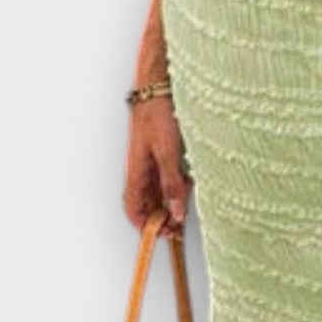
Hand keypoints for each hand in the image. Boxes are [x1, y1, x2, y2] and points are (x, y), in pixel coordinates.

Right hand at [125, 95, 192, 235]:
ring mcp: (151, 160)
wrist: (159, 85)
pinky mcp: (162, 152)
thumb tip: (176, 213)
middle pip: (146, 204)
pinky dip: (175, 189)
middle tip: (177, 230)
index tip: (159, 236)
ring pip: (156, 192)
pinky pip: (166, 178)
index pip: (133, 208)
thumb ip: (172, 183)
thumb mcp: (168, 152)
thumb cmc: (158, 113)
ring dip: (169, 205)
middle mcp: (141, 168)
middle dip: (159, 219)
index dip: (144, 225)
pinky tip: (187, 190)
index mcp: (136, 171)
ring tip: (184, 216)